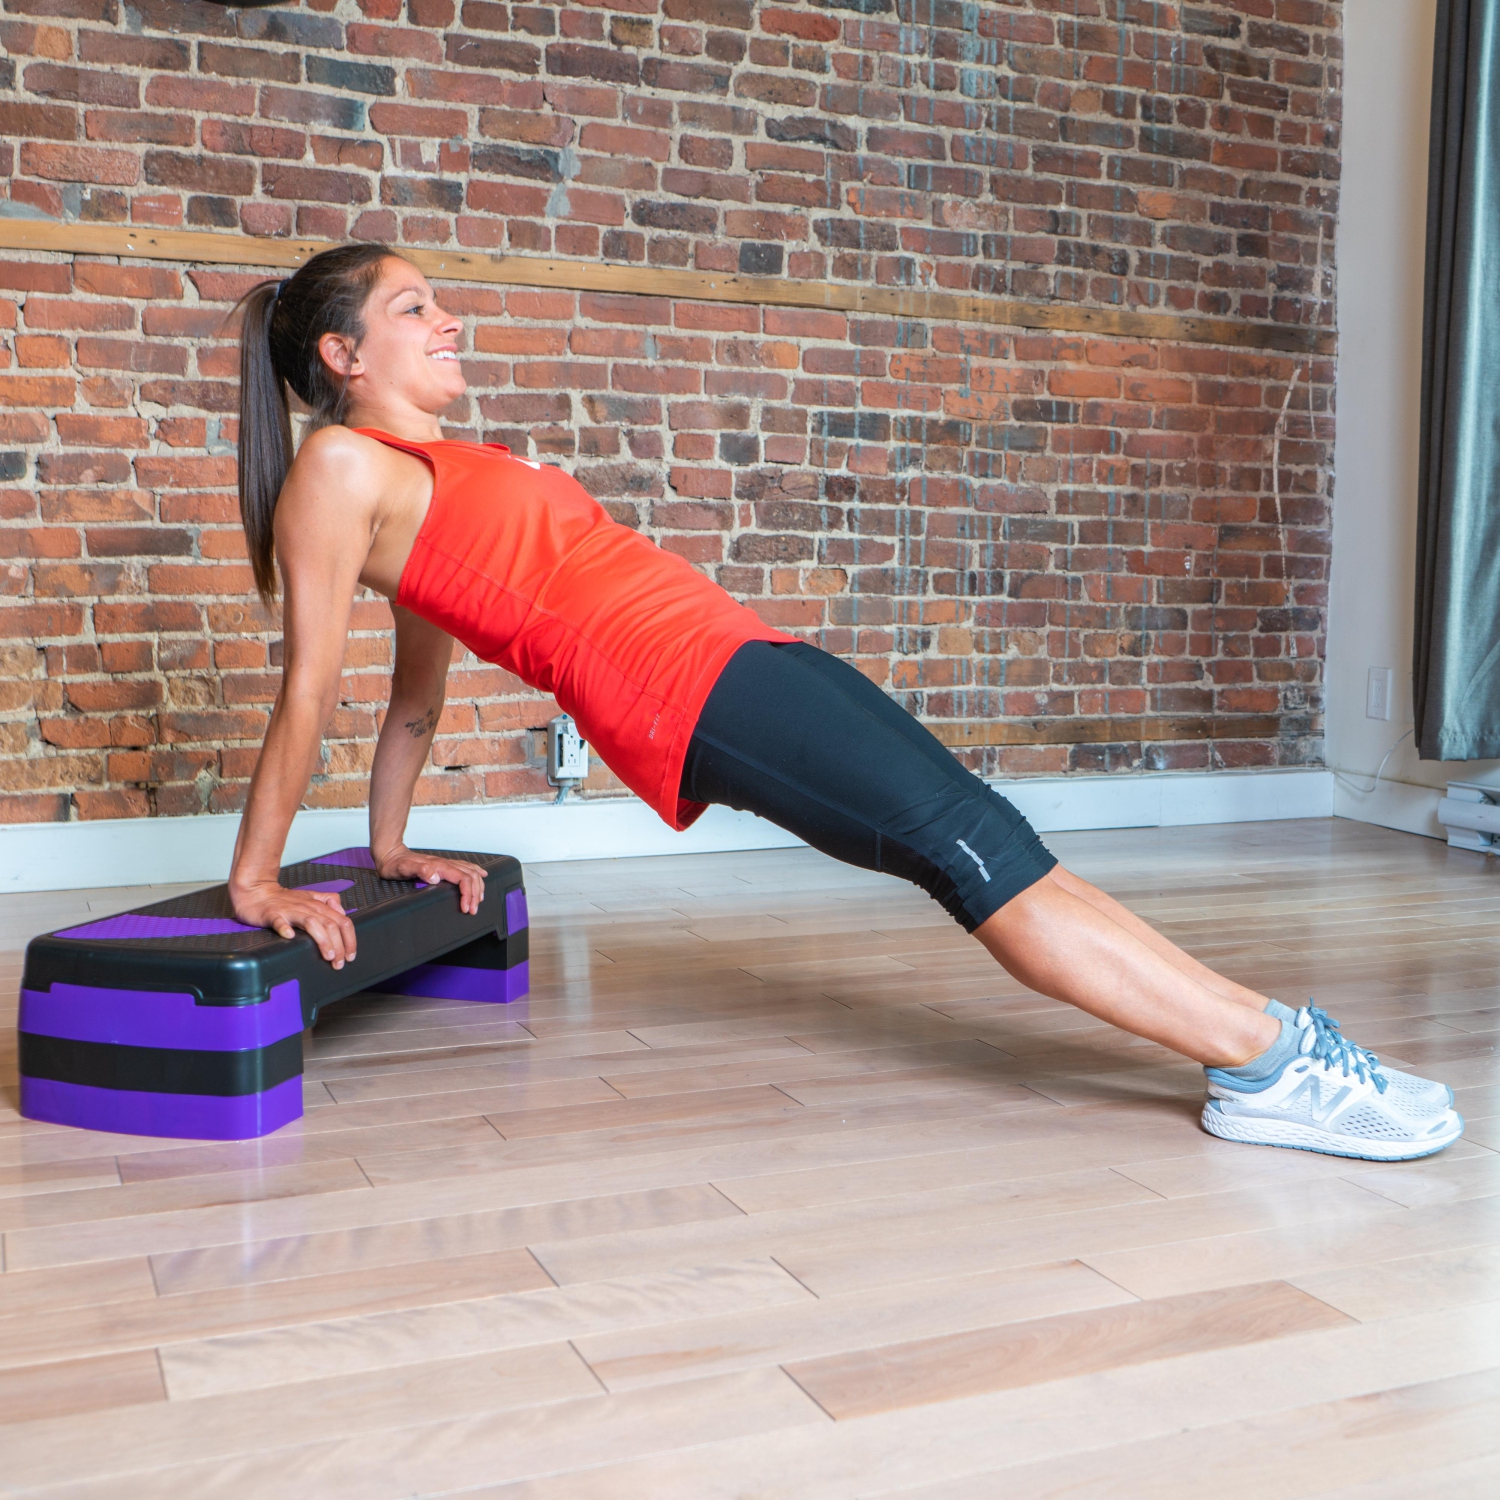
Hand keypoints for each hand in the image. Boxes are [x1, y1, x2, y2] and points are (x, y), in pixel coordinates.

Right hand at [230, 881, 356, 968]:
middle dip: (339, 945)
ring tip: (326, 955)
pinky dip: (285, 928)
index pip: (342, 921)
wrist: (257, 892)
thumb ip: (329, 903)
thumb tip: (343, 913)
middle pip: (331, 924)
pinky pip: (279, 921)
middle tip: (339, 962)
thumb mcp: (311, 898)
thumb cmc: (283, 899)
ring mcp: (290, 911)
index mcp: (318, 906)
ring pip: (311, 923)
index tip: (350, 955)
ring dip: (322, 939)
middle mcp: (307, 908)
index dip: (350, 939)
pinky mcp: (272, 914)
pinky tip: (290, 936)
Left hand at [375, 844, 487, 914]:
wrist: (391, 855)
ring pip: (471, 872)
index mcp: (439, 866)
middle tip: (473, 909)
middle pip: (471, 876)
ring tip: (479, 900)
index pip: (463, 879)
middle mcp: (445, 864)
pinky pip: (466, 867)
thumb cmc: (396, 864)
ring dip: (478, 886)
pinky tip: (481, 876)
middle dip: (476, 894)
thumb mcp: (404, 869)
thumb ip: (420, 870)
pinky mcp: (444, 866)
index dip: (468, 894)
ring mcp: (445, 864)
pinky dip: (476, 873)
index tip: (466, 907)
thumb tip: (435, 876)